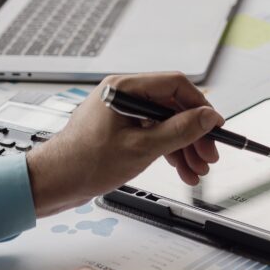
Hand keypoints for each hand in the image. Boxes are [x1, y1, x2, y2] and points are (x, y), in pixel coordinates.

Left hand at [27, 72, 225, 215]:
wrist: (54, 183)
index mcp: (124, 88)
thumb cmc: (83, 163)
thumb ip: (180, 130)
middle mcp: (124, 95)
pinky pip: (154, 134)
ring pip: (167, 124)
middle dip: (195, 134)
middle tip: (209, 155)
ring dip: (185, 147)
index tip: (215, 126)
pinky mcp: (122, 130)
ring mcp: (123, 113)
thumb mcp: (142, 147)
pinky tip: (181, 169)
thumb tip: (208, 117)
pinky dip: (170, 151)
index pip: (176, 85)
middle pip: (174, 107)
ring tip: (197, 169)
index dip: (200, 106)